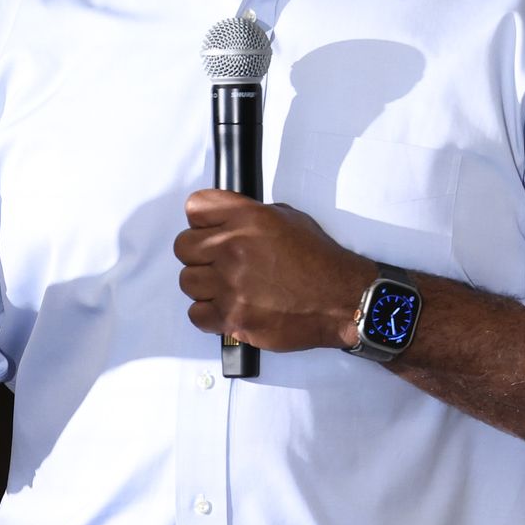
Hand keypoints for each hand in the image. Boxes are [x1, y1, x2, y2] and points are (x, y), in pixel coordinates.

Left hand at [172, 189, 374, 351]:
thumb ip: (250, 216)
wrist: (340, 299)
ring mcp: (231, 284)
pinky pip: (196, 314)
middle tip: (217, 263)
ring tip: (226, 288)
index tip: (208, 230)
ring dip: (203, 286)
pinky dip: (208, 314)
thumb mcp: (288, 218)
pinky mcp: (233, 316)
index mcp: (247, 218)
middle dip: (198, 255)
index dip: (201, 220)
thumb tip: (226, 222)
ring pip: (187, 282)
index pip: (196, 207)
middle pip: (183, 246)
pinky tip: (228, 308)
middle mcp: (234, 248)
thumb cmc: (320, 262)